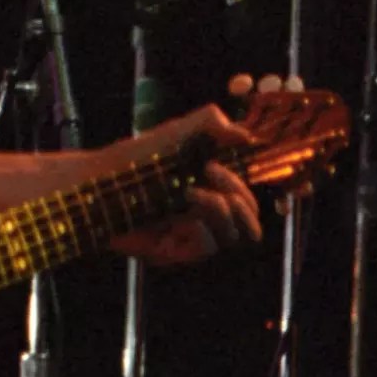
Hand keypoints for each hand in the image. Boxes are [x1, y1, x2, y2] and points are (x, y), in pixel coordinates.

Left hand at [107, 87, 269, 266]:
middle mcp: (207, 219)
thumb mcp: (178, 131)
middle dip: (242, 193)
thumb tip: (247, 136)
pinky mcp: (174, 252)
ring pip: (235, 236)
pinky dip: (202, 222)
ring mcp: (192, 238)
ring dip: (222, 207)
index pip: (255, 202)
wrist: (98, 178)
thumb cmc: (137, 156)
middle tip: (213, 169)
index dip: (278, 198)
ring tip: (192, 186)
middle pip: (253, 223)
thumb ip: (211, 124)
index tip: (276, 175)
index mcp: (215, 194)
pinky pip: (207, 247)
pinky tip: (185, 199)